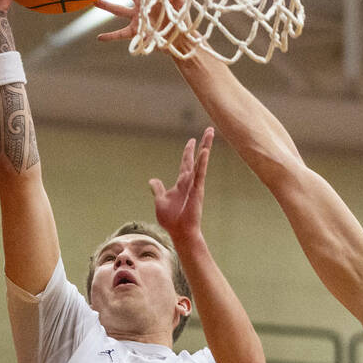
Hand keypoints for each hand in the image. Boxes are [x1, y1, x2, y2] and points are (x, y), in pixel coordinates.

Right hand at [96, 0, 192, 53]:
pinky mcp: (137, 32)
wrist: (179, 39)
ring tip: (92, 1)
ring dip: (105, 5)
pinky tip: (99, 37)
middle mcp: (142, 5)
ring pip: (118, 10)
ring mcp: (138, 18)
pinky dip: (111, 37)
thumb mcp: (180, 3)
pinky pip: (121, 34)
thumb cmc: (181, 20)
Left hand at [148, 129, 213, 245]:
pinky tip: (204, 151)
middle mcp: (190, 181)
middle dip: (202, 144)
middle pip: (197, 158)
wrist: (179, 232)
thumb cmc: (171, 220)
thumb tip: (153, 180)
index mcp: (182, 183)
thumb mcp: (160, 200)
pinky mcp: (198, 190)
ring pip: (201, 162)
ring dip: (206, 146)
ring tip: (210, 133)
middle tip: (209, 130)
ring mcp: (195, 185)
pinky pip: (200, 173)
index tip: (192, 140)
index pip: (186, 163)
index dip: (188, 151)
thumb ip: (157, 189)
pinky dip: (202, 162)